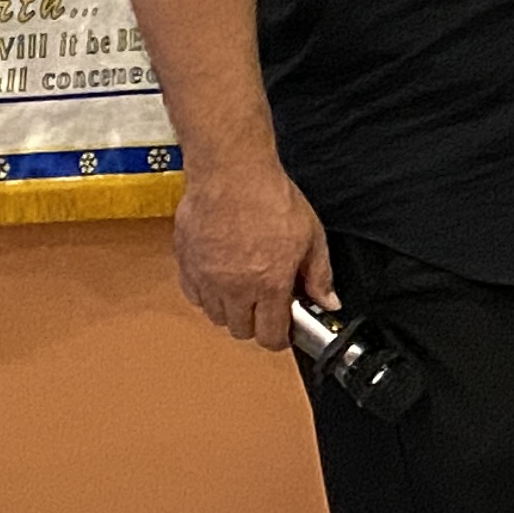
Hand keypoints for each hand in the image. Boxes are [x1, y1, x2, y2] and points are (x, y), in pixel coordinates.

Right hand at [174, 154, 332, 351]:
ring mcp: (206, 277)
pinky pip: (193, 295)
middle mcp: (234, 287)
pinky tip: (221, 277)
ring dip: (230, 310)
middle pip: (240, 330)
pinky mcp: (185, 264)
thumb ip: (319, 275)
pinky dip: (207, 294)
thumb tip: (328, 302)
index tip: (284, 329)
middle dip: (256, 324)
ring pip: (215, 316)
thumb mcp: (311, 238)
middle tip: (266, 304)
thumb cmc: (272, 199)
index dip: (279, 337)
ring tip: (244, 288)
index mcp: (269, 284)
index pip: (269, 336)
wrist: (232, 174)